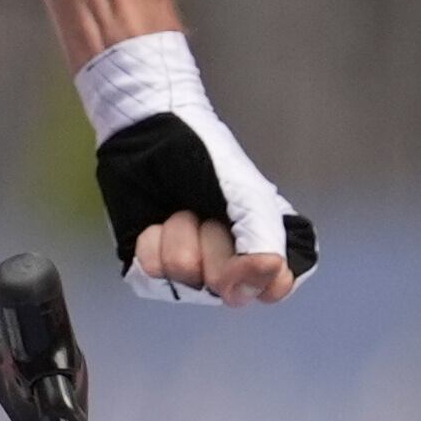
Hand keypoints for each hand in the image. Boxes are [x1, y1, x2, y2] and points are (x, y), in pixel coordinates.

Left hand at [76, 31, 312, 306]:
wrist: (145, 131)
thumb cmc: (202, 155)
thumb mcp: (247, 193)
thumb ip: (264, 240)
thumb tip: (260, 285)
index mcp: (265, 247)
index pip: (275, 287)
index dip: (257, 267)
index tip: (242, 229)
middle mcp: (231, 268)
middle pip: (228, 289)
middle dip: (213, 241)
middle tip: (206, 209)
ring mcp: (192, 274)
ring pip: (187, 280)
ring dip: (180, 234)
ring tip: (180, 208)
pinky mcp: (154, 272)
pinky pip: (152, 276)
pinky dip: (152, 241)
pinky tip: (155, 220)